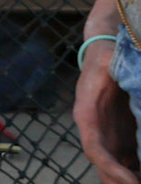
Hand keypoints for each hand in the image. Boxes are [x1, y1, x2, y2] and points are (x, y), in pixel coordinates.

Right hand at [77, 36, 139, 183]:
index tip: (132, 182)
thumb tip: (136, 80)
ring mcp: (107, 135)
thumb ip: (123, 71)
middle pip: (103, 166)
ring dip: (127, 179)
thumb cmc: (107, 56)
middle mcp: (94, 130)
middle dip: (118, 182)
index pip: (95, 149)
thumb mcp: (112, 61)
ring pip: (114, 167)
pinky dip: (135, 172)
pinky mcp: (120, 136)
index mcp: (87, 113)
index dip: (112, 168)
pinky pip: (126, 161)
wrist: (103, 52)